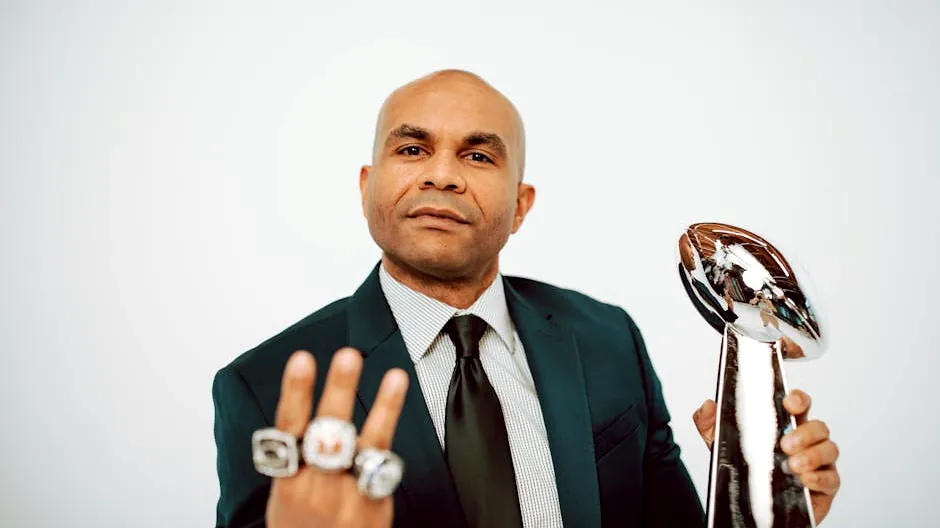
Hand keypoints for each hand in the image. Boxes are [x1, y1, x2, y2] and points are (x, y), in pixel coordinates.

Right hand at [266, 348, 408, 527]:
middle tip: (347, 357)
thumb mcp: (286, 496)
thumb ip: (295, 459)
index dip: (295, 392)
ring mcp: (346, 494)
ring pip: (364, 443)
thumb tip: (300, 419)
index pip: (287, 428)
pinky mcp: (372, 501)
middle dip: (337, 390)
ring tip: (393, 375)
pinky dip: (393, 430)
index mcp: (288, 480)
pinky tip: (402, 406)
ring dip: (380, 406)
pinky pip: (385, 460)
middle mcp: (316, 485)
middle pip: (326, 430)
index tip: (302, 360)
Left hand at [692, 389, 840, 524]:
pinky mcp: (825, 486)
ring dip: (812, 455)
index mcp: (785, 426)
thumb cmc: (747, 472)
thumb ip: (711, 425)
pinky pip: (832, 479)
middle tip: (785, 444)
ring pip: (829, 449)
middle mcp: (806, 441)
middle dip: (804, 433)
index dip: (798, 399)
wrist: (754, 508)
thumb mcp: (722, 446)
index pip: (798, 405)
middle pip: (818, 426)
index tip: (788, 402)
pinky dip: (819, 478)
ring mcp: (818, 462)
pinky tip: (803, 480)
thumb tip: (707, 406)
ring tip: (792, 465)